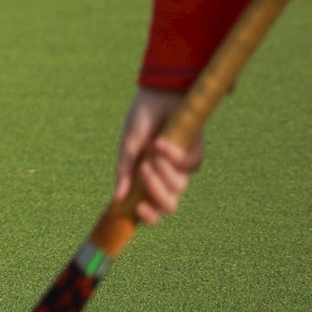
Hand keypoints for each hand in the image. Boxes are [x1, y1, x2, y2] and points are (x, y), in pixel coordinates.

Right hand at [112, 86, 200, 223]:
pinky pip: (188, 167)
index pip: (150, 208)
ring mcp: (180, 168)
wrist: (160, 95)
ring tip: (152, 153)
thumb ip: (124, 172)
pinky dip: (173, 156)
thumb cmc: (140, 120)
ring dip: (164, 172)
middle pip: (168, 205)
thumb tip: (117, 198)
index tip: (138, 209)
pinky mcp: (195, 156)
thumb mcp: (128, 146)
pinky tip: (162, 142)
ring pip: (179, 188)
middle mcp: (164, 177)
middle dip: (157, 195)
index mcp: (145, 178)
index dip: (148, 216)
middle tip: (145, 174)